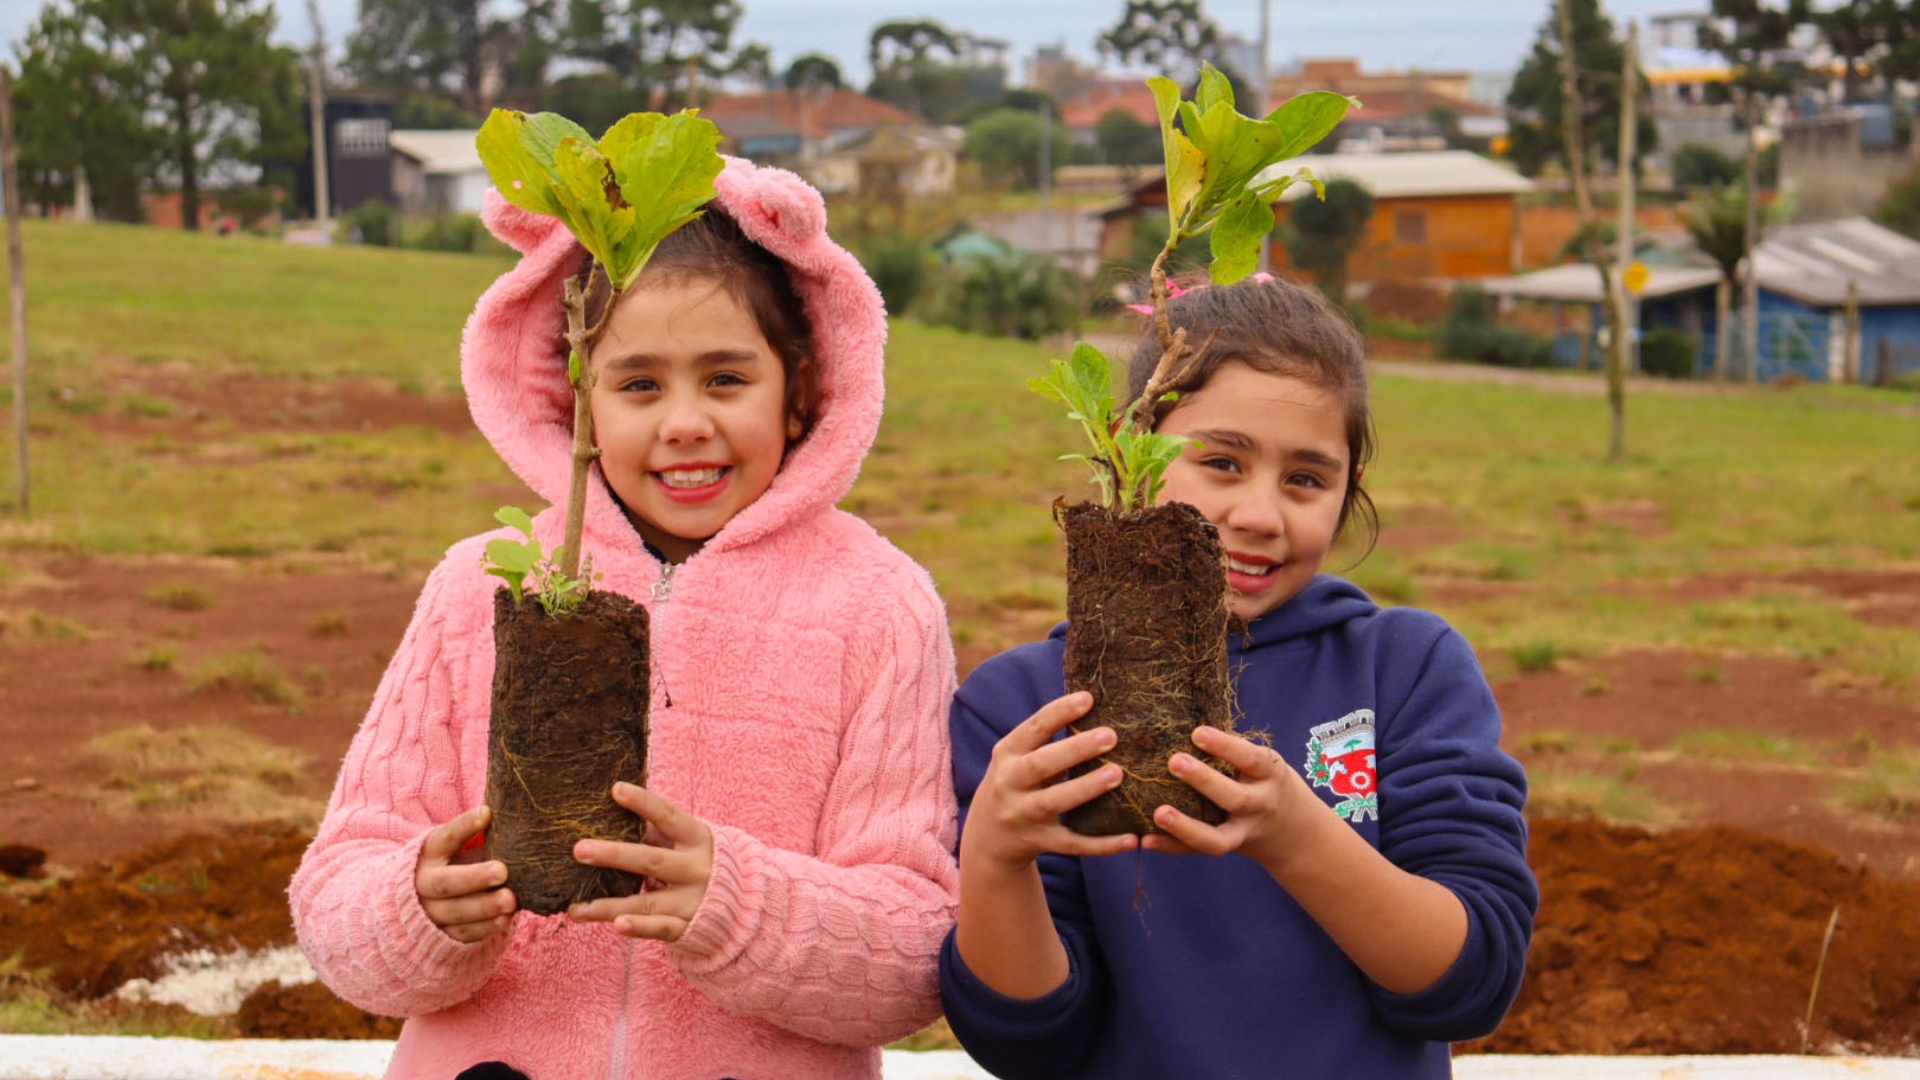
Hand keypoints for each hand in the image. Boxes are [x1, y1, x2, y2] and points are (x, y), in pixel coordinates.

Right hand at [415, 805, 516, 942]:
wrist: (424, 901)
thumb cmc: (457, 864)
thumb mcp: (462, 848)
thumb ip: (484, 837)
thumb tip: (517, 817)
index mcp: (429, 854)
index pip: (445, 838)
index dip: (463, 826)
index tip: (486, 814)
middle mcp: (424, 883)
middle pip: (445, 882)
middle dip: (473, 877)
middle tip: (502, 871)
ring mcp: (431, 912)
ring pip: (455, 911)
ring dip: (484, 907)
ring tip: (510, 900)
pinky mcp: (443, 934)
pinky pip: (464, 933)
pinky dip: (485, 928)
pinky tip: (505, 919)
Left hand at [566, 782, 712, 942]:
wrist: (746, 904)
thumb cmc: (704, 862)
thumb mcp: (688, 842)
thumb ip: (657, 830)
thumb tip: (615, 807)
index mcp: (698, 839)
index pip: (668, 816)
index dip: (643, 803)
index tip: (615, 790)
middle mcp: (697, 869)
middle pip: (651, 860)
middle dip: (614, 854)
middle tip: (579, 850)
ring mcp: (693, 900)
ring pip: (647, 902)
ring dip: (609, 906)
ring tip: (576, 908)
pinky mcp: (688, 927)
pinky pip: (660, 928)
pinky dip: (640, 927)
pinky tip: (617, 925)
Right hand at [960, 691, 1139, 874]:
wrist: (988, 837)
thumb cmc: (1016, 782)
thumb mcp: (1017, 757)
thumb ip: (1045, 738)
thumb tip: (1093, 703)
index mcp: (1007, 754)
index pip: (1033, 728)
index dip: (1059, 712)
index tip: (1089, 698)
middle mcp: (1009, 784)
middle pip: (1041, 764)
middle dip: (1076, 749)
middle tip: (1111, 736)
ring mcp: (1022, 816)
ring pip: (1054, 802)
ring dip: (1086, 788)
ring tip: (1118, 775)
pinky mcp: (1039, 842)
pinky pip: (1073, 844)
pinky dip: (1103, 844)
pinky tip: (1131, 838)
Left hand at [1141, 726, 1310, 869]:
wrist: (1294, 829)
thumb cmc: (1266, 781)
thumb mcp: (1264, 763)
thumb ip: (1233, 751)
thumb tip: (1180, 723)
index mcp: (1271, 776)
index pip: (1251, 759)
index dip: (1226, 746)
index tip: (1197, 733)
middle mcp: (1261, 805)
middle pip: (1235, 798)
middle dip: (1205, 781)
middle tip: (1173, 761)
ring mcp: (1245, 832)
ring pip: (1218, 838)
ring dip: (1186, 826)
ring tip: (1158, 813)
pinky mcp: (1228, 847)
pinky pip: (1199, 850)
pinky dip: (1172, 846)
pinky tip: (1147, 839)